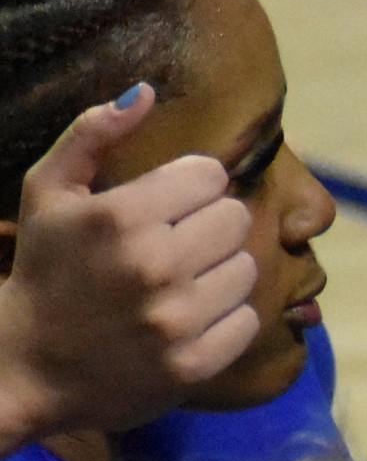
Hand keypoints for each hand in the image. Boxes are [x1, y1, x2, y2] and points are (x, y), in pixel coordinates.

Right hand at [0, 85, 255, 448]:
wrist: (24, 369)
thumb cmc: (43, 270)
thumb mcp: (47, 193)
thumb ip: (92, 134)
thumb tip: (146, 90)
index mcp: (121, 216)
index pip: (211, 175)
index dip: (190, 188)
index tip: (166, 207)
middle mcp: (153, 265)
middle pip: (236, 218)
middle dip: (207, 228)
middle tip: (173, 247)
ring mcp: (176, 320)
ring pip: (248, 268)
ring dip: (218, 274)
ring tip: (177, 286)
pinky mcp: (194, 364)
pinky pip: (247, 320)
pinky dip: (224, 320)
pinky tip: (186, 321)